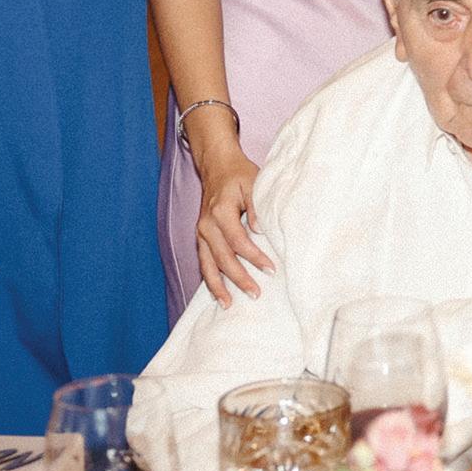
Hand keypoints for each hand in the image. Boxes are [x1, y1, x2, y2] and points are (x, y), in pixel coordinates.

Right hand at [192, 143, 272, 306]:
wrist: (217, 166)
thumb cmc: (239, 174)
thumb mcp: (254, 182)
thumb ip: (258, 206)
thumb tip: (260, 230)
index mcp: (220, 211)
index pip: (238, 240)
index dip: (254, 257)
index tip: (271, 270)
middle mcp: (207, 224)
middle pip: (222, 257)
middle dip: (238, 278)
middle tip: (255, 294)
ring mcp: (201, 232)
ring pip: (207, 264)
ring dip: (218, 285)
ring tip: (229, 304)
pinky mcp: (201, 236)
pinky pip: (203, 261)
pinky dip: (209, 279)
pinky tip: (218, 294)